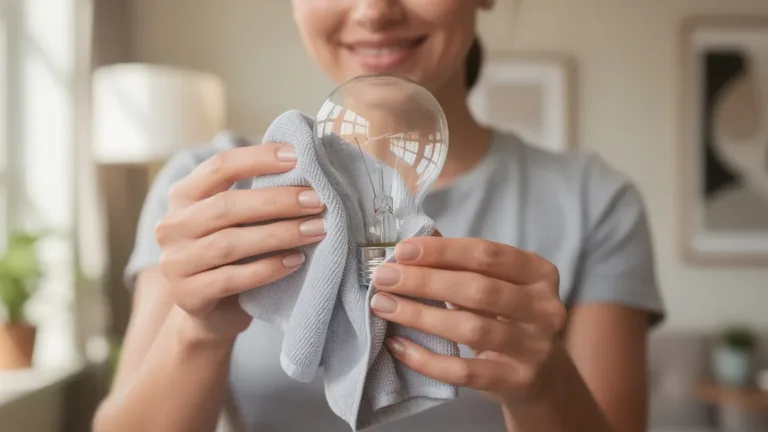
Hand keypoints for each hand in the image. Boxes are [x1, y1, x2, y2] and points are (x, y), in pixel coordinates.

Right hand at [155, 144, 326, 340]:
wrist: (212, 313)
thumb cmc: (234, 256)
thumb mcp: (237, 221)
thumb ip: (256, 196)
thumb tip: (308, 169)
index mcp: (184, 196)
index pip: (219, 167)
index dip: (258, 159)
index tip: (296, 156)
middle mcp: (172, 226)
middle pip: (227, 205)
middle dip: (277, 201)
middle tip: (316, 200)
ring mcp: (175, 262)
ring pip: (230, 243)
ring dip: (279, 234)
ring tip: (315, 230)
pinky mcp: (188, 295)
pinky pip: (231, 279)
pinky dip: (267, 269)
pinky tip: (295, 261)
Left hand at [369, 236, 566, 404]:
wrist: (542, 374)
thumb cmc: (509, 316)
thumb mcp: (495, 283)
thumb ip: (460, 262)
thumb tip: (413, 243)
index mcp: (539, 273)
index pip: (487, 255)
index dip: (442, 251)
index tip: (402, 251)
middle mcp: (544, 308)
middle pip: (478, 289)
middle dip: (425, 281)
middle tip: (385, 278)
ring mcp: (533, 347)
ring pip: (470, 329)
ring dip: (420, 315)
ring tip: (384, 306)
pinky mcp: (516, 380)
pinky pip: (464, 372)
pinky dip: (426, 359)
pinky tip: (398, 345)